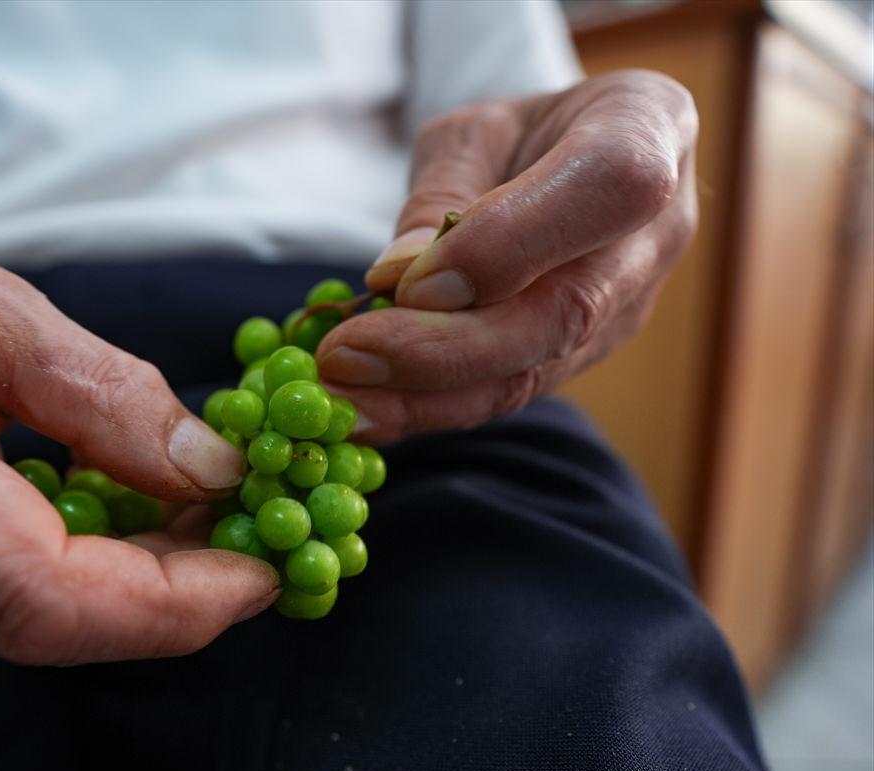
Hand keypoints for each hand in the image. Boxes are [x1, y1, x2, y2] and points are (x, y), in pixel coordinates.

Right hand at [0, 207, 276, 663]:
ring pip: (20, 627)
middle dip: (165, 592)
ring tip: (189, 515)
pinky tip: (115, 522)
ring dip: (125, 586)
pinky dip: (72, 576)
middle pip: (37, 623)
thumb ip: (108, 396)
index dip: (166, 603)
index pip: (35, 594)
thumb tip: (213, 476)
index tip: (257, 572)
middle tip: (246, 534)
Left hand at [316, 70, 698, 443]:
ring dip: (427, 396)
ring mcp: (629, 306)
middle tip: (346, 357)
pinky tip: (365, 413)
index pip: (610, 186)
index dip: (513, 240)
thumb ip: (442, 196)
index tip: (414, 280)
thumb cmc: (521, 133)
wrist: (570, 165)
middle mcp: (658, 230)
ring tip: (341, 400)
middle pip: (568, 310)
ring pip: (535, 370)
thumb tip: (397, 280)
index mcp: (648, 127)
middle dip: (445, 348)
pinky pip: (510, 393)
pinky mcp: (586, 358)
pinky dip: (430, 408)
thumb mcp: (472, 132)